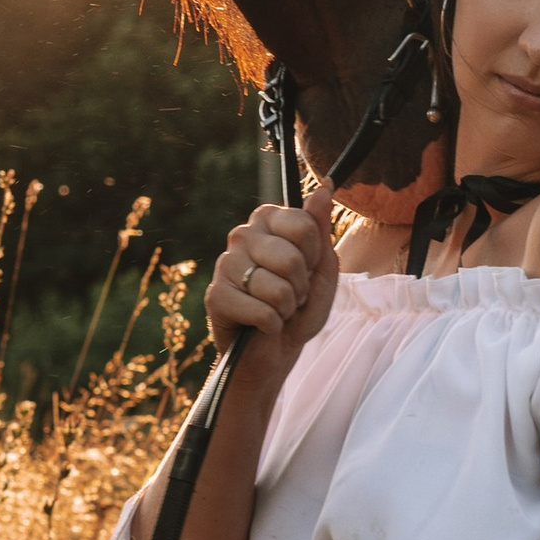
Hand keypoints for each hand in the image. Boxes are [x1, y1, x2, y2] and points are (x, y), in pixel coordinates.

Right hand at [204, 186, 336, 372]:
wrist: (273, 352)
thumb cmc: (298, 308)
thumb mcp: (322, 270)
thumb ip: (321, 229)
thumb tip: (324, 186)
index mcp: (267, 220)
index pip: (304, 224)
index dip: (314, 256)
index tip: (306, 269)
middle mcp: (242, 235)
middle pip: (292, 258)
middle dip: (301, 287)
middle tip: (291, 296)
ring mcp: (225, 264)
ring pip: (278, 288)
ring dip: (286, 309)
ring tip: (276, 310)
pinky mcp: (216, 296)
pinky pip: (263, 312)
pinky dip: (272, 325)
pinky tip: (261, 325)